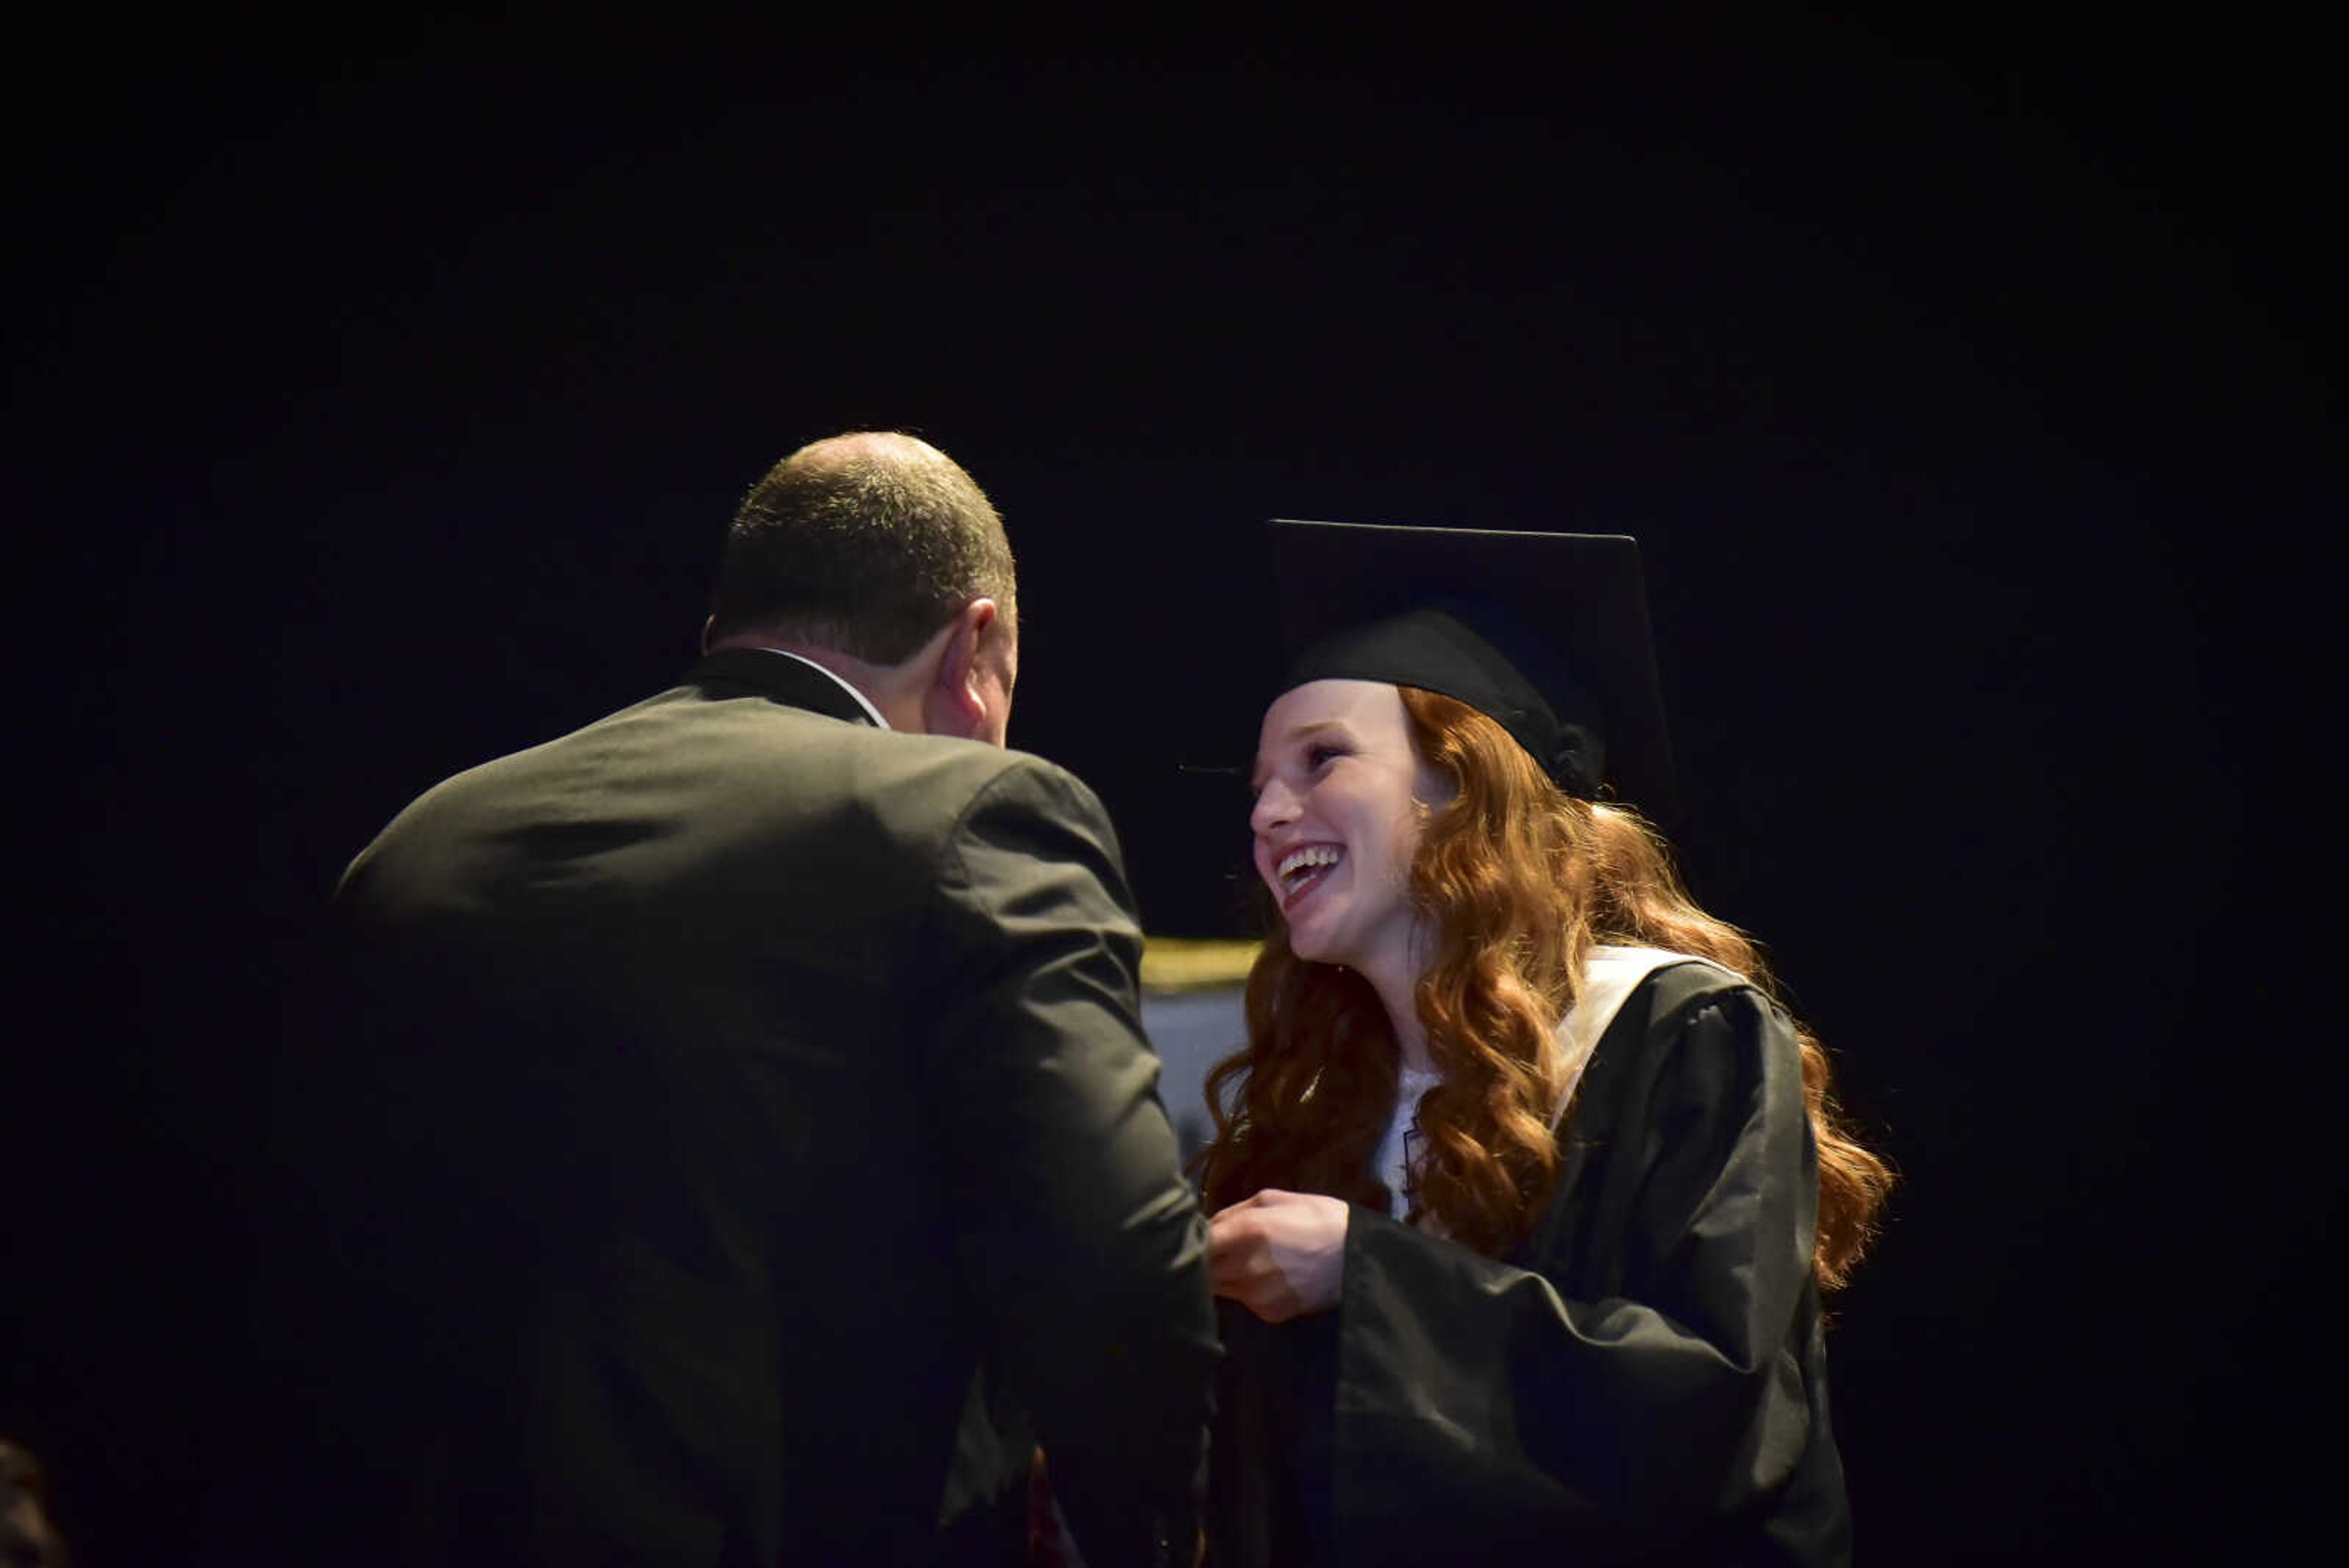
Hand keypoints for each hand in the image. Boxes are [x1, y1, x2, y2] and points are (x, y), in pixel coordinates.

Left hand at [1207, 1189, 1349, 1322]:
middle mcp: (1245, 1267)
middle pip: (1203, 1271)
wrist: (1357, 1255)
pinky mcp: (1269, 1313)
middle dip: (1205, 1261)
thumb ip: (1232, 1212)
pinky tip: (1264, 1278)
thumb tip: (1206, 1226)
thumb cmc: (1316, 1217)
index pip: (1197, 1243)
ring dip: (1222, 1277)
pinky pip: (1243, 1301)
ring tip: (1241, 1263)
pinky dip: (1245, 1291)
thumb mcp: (1273, 1199)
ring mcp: (1256, 1295)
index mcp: (1246, 1231)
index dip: (1194, 1240)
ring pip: (1219, 1289)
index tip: (1196, 1236)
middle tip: (1216, 1252)